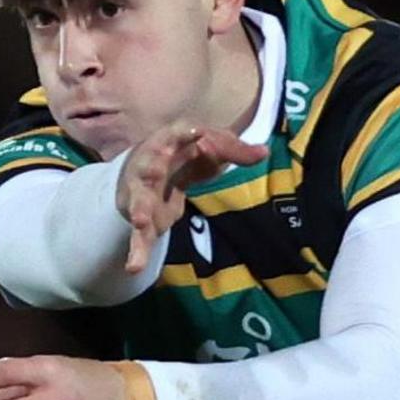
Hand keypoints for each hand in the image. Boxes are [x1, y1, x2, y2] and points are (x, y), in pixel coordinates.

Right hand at [115, 120, 265, 272]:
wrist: (144, 168)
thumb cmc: (184, 153)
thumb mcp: (210, 147)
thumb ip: (235, 151)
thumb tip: (264, 153)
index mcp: (169, 140)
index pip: (178, 133)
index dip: (186, 133)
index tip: (197, 134)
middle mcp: (149, 163)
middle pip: (149, 165)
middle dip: (150, 168)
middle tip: (154, 172)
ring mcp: (140, 191)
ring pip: (138, 202)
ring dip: (139, 210)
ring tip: (140, 221)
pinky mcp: (139, 216)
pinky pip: (138, 235)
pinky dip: (136, 251)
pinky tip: (134, 267)